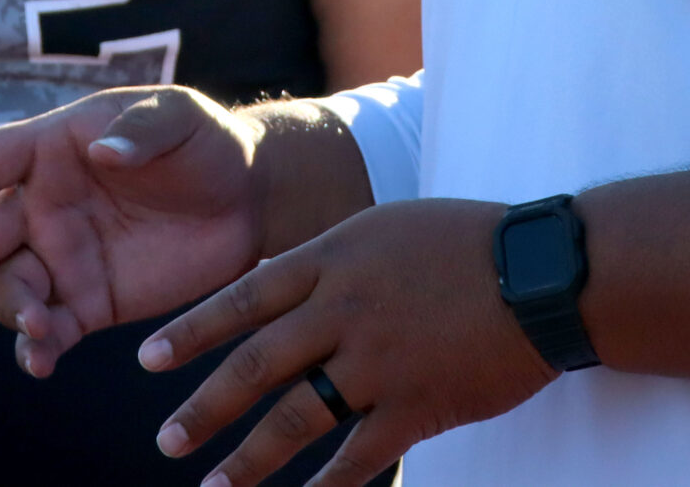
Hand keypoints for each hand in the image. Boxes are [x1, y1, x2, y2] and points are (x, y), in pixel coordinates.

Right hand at [0, 87, 264, 376]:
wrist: (248, 198)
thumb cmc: (202, 141)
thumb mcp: (178, 117)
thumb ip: (141, 130)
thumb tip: (103, 154)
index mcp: (50, 150)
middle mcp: (41, 205)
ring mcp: (61, 256)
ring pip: (4, 289)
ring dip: (9, 311)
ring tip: (38, 328)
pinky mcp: (89, 302)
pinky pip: (47, 328)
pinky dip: (35, 347)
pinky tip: (40, 359)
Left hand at [138, 198, 557, 486]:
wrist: (542, 272)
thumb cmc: (463, 241)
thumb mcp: (381, 229)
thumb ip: (324, 259)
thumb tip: (263, 284)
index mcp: (332, 258)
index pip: (243, 299)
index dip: (191, 331)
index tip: (147, 360)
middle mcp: (344, 310)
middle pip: (256, 364)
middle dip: (204, 406)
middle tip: (166, 439)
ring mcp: (379, 361)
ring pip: (297, 417)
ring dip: (249, 457)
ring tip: (212, 485)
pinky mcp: (416, 405)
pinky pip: (359, 455)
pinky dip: (325, 486)